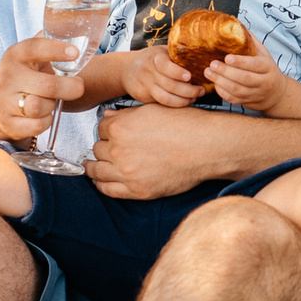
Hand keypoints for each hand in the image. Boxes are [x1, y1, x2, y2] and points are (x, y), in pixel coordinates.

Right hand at [0, 33, 88, 143]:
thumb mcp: (31, 57)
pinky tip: (45, 115)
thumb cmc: (25, 77)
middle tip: (78, 87)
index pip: (35, 48)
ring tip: (52, 101)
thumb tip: (75, 15)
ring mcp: (4, 101)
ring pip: (40, 107)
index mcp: (15, 55)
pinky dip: (46, 121)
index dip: (56, 50)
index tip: (75, 54)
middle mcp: (7, 77)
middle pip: (47, 86)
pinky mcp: (8, 122)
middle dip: (69, 88)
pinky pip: (37, 125)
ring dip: (52, 105)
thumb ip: (49, 40)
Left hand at [86, 99, 227, 199]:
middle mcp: (119, 150)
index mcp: (121, 127)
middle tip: (108, 149)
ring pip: (97, 170)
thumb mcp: (154, 110)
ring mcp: (126, 172)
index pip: (101, 128)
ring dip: (95, 167)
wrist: (207, 147)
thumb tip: (109, 117)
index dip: (108, 130)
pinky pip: (108, 189)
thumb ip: (128, 114)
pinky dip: (101, 184)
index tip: (111, 134)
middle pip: (98, 149)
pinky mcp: (137, 190)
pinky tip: (102, 180)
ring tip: (94, 166)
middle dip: (104, 147)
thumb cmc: (186, 126)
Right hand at [121, 45, 205, 108]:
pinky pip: (161, 103)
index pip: (165, 66)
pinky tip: (184, 101)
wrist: (126, 70)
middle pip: (169, 85)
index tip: (189, 76)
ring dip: (183, 101)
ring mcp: (146, 86)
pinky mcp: (144, 97)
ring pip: (165, 98)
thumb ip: (176, 53)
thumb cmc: (151, 59)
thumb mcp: (160, 51)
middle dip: (188, 90)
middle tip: (200, 91)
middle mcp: (149, 72)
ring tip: (194, 98)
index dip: (177, 72)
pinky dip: (175, 104)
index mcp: (155, 58)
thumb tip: (203, 54)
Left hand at [205, 48, 290, 113]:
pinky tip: (214, 83)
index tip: (227, 57)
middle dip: (226, 72)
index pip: (255, 65)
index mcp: (268, 67)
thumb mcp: (264, 54)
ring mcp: (256, 94)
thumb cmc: (267, 70)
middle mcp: (263, 82)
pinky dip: (222, 92)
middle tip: (212, 64)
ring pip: (237, 90)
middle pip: (244, 78)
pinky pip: (233, 99)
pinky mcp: (248, 102)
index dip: (241, 62)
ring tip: (208, 72)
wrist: (276, 94)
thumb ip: (251, 41)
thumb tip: (235, 24)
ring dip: (220, 82)